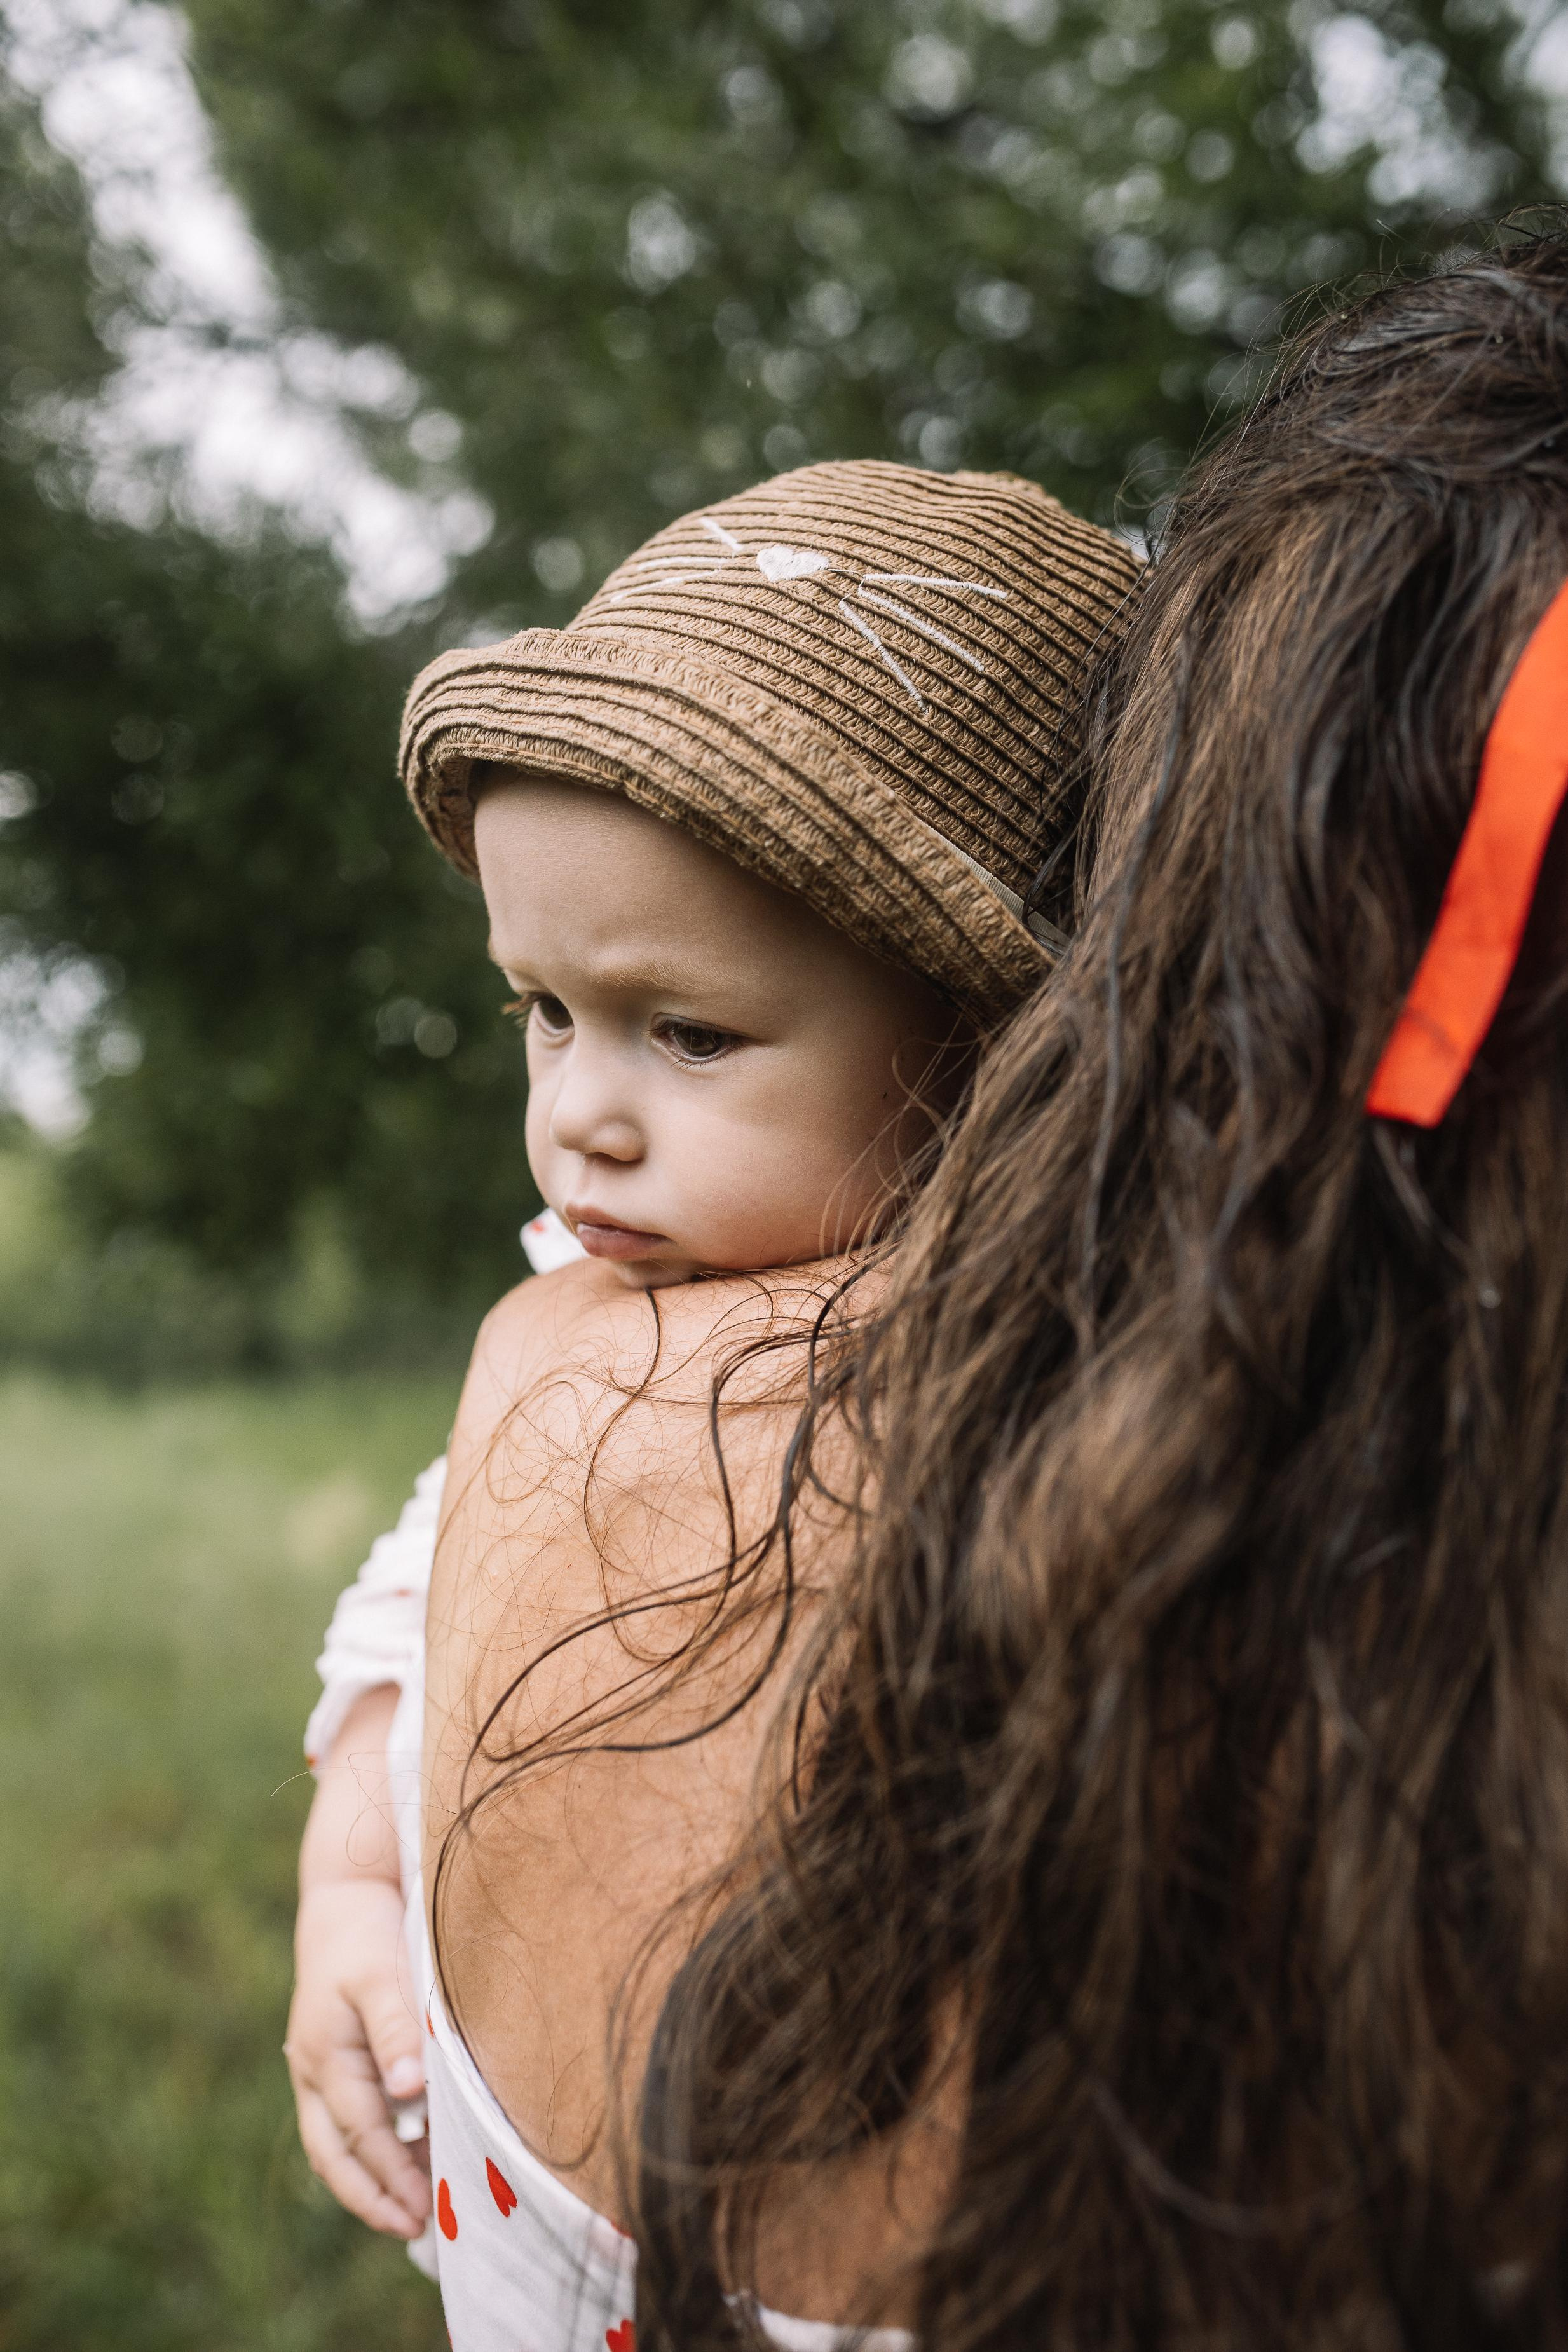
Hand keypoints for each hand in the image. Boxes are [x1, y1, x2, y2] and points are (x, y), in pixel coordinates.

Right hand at [286, 1876, 432, 2238]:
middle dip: (373, 2197)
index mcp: (325, 2057)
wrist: (343, 1901)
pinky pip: (343, 2125)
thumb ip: (396, 2032)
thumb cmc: (367, 1938)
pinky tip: (405, 2164)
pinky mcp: (329, 2067)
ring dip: (368, 2182)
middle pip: (336, 2155)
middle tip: (415, 2228)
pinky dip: (368, 2153)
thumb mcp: (383, 1977)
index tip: (424, 2209)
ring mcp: (316, 2073)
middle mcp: (313, 2073)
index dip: (392, 2174)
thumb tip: (411, 2093)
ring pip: (333, 2146)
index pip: (362, 2133)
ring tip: (411, 2213)